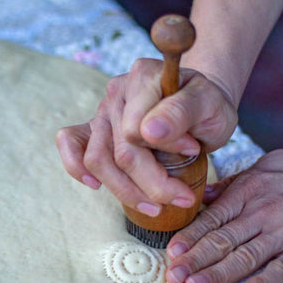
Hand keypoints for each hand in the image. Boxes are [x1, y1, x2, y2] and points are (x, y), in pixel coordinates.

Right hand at [55, 58, 236, 214]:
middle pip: (120, 152)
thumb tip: (149, 132)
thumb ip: (182, 112)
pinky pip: (70, 145)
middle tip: (182, 197)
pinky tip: (97, 186)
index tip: (194, 152)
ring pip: (97, 160)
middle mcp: (117, 91)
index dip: (165, 150)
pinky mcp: (92, 129)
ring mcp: (101, 111)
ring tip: (156, 206)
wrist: (199, 107)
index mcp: (143, 76)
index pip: (137, 128)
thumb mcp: (211, 105)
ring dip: (126, 191)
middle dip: (152, 184)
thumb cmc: (206, 106)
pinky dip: (76, 168)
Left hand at [165, 145, 282, 282]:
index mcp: (249, 192)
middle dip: (194, 260)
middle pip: (222, 240)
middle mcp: (263, 212)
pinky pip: (282, 270)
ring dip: (217, 274)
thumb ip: (234, 184)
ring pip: (245, 257)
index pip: (212, 218)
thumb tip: (204, 196)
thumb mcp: (267, 166)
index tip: (170, 252)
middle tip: (172, 278)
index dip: (189, 237)